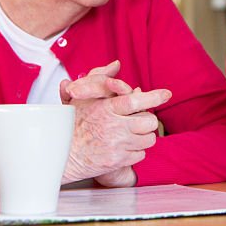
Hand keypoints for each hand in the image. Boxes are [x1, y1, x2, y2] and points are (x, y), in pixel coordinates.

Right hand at [58, 60, 170, 184]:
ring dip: (144, 137)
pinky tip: (125, 147)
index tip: (166, 94)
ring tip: (132, 135)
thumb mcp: (82, 98)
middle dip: (148, 121)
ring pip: (148, 139)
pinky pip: (140, 155)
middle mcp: (113, 126)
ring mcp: (116, 145)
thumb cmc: (70, 124)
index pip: (135, 100)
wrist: (59, 154)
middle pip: (149, 121)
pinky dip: (136, 152)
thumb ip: (99, 79)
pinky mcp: (117, 161)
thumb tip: (115, 64)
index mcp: (105, 109)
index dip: (153, 96)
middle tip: (140, 121)